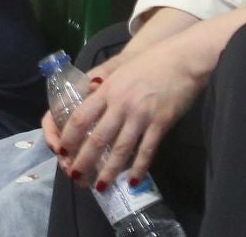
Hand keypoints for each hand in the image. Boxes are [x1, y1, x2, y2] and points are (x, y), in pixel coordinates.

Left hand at [46, 33, 212, 190]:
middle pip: (97, 138)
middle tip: (75, 176)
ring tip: (100, 186)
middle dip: (84, 160)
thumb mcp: (120, 70)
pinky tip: (133, 181)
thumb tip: (86, 96)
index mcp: (107, 90)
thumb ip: (104, 86)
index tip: (62, 151)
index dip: (69, 137)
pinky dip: (139, 167)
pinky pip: (146, 150)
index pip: (80, 117)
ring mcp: (141, 115)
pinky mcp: (161, 123)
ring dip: (109, 170)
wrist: (183, 59)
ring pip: (120, 149)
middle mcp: (120, 104)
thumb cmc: (150, 61)